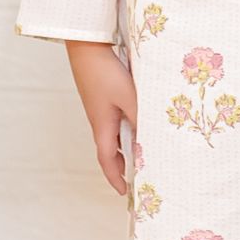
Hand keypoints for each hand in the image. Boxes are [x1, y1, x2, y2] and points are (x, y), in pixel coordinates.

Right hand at [64, 40, 136, 195]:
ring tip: (144, 154)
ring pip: (113, 135)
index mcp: (101, 125)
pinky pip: (115, 121)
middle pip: (109, 150)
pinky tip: (140, 123)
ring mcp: (100, 108)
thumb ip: (141, 117)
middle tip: (137, 177)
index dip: (115, 178)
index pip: (106, 160)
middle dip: (122, 166)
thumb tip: (151, 138)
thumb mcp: (129, 97)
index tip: (125, 192)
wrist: (87, 46)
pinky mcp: (104, 97)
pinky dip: (127, 129)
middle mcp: (99, 120)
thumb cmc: (105, 72)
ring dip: (126, 147)